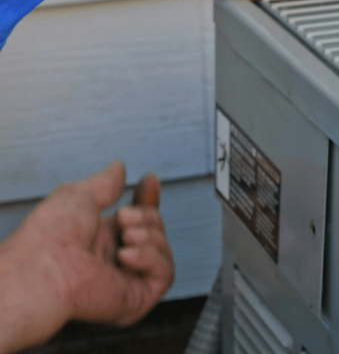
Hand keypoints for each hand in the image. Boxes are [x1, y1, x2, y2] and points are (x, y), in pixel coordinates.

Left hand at [0, 162, 173, 352]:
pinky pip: (165, 274)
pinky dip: (150, 258)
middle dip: (147, 216)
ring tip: (124, 236)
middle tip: (123, 217)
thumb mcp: (80, 195)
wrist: (43, 268)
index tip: (148, 180)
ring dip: (148, 236)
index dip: (147, 199)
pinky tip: (126, 255)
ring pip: (164, 250)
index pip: (138, 221)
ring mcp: (126, 281)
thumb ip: (105, 183)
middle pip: (156, 230)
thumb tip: (118, 168)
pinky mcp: (137, 299)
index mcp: (99, 240)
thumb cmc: (50, 236)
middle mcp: (113, 261)